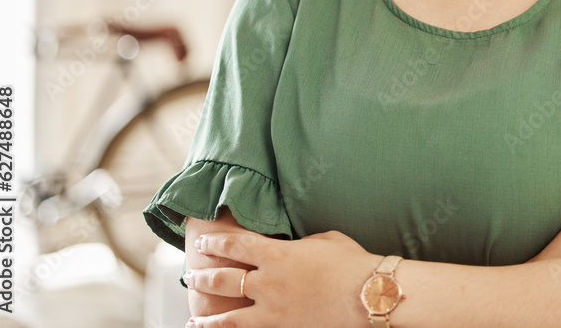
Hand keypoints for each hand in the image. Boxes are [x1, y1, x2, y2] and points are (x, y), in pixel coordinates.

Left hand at [183, 229, 380, 326]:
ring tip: (194, 318)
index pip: (235, 245)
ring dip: (207, 318)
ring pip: (229, 318)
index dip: (215, 244)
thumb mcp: (323, 240)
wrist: (368, 295)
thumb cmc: (352, 263)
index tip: (203, 244)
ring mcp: (273, 312)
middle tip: (192, 276)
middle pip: (224, 279)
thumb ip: (299, 245)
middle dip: (204, 277)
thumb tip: (291, 250)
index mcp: (277, 254)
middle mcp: (268, 283)